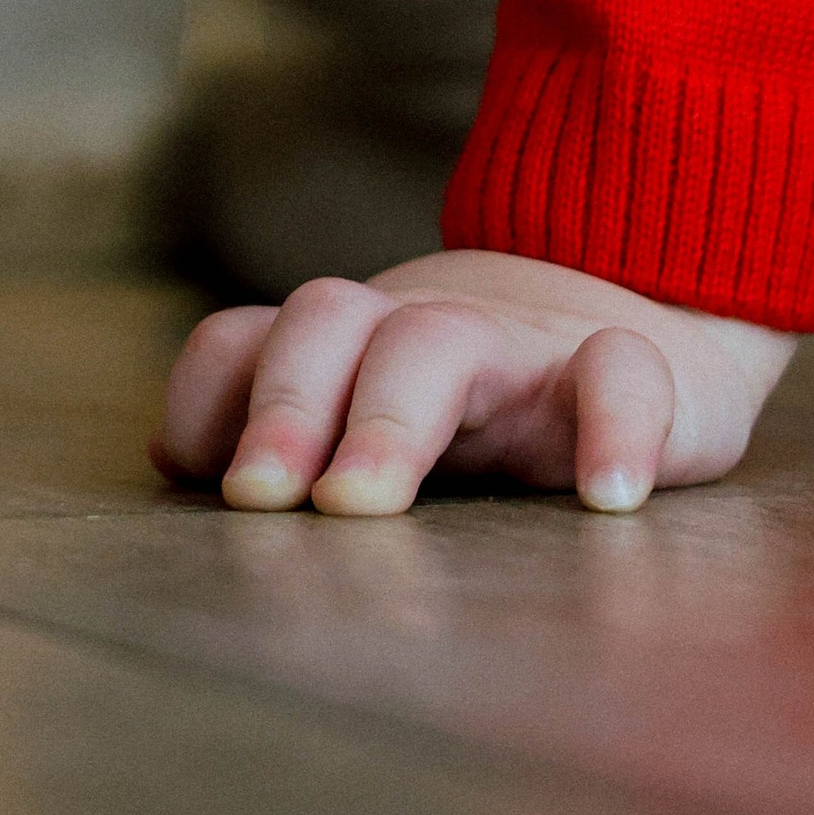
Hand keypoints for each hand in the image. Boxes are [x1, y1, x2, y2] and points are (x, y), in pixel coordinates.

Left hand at [151, 247, 794, 517]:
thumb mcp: (379, 404)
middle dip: (283, 406)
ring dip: (388, 417)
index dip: (211, 395)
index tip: (198, 481)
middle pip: (331, 319)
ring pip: (440, 341)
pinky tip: (606, 498)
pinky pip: (624, 374)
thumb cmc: (479, 395)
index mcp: (353, 348)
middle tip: (259, 500)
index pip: (250, 335)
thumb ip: (283, 420)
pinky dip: (617, 426)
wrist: (644, 310)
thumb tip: (169, 459)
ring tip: (359, 504)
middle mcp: (423, 332)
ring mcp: (525, 347)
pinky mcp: (639, 369)